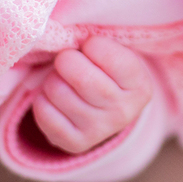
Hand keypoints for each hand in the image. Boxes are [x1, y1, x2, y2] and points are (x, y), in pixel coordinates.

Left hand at [32, 36, 152, 153]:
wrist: (108, 112)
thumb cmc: (108, 72)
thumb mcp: (117, 54)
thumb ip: (100, 44)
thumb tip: (68, 38)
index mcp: (139, 86)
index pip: (110, 56)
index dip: (92, 45)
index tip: (90, 46)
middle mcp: (123, 112)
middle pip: (82, 77)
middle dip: (66, 59)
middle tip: (68, 59)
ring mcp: (99, 131)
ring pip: (57, 91)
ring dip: (52, 78)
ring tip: (63, 79)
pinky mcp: (74, 143)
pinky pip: (43, 111)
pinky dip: (42, 98)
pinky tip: (55, 98)